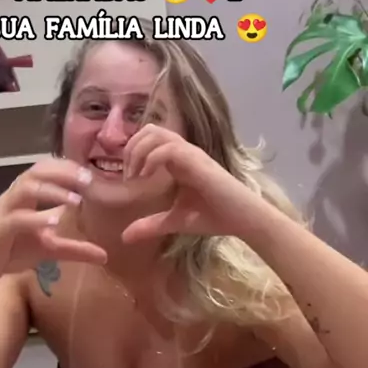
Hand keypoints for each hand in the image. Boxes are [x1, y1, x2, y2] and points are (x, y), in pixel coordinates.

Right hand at [0, 158, 106, 275]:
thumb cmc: (13, 251)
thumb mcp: (50, 248)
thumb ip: (75, 249)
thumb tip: (105, 255)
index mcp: (25, 195)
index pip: (45, 169)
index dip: (67, 168)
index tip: (90, 174)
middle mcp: (13, 197)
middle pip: (36, 171)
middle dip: (62, 172)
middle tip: (87, 179)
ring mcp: (4, 211)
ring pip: (25, 188)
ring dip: (52, 191)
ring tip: (75, 200)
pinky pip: (16, 218)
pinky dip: (36, 218)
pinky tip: (56, 221)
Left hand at [122, 125, 264, 242]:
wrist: (242, 220)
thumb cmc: (214, 216)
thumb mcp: (174, 221)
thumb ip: (150, 225)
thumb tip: (124, 237)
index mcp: (178, 160)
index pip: (150, 138)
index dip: (133, 153)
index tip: (128, 179)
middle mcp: (184, 152)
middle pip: (150, 129)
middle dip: (132, 148)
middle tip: (128, 175)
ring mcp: (191, 154)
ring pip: (157, 134)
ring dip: (139, 152)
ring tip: (136, 176)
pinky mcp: (198, 162)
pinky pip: (169, 149)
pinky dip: (151, 160)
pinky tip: (146, 178)